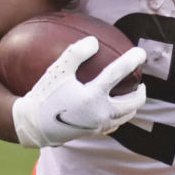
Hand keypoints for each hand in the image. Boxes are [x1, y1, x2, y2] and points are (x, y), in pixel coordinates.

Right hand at [11, 36, 146, 147]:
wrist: (33, 126)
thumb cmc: (44, 95)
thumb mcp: (57, 71)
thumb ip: (75, 53)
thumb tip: (94, 41)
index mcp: (92, 96)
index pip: (117, 74)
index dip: (131, 61)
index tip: (141, 52)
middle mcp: (100, 113)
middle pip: (132, 102)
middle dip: (141, 91)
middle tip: (142, 81)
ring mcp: (98, 125)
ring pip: (126, 116)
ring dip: (133, 105)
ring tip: (132, 94)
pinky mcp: (93, 132)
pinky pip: (115, 124)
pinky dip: (121, 115)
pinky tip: (115, 108)